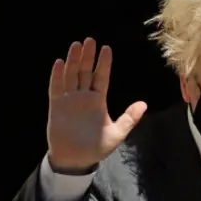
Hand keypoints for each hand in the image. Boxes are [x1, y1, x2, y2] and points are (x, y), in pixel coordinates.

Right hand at [47, 38, 146, 171]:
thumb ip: (129, 118)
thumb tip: (144, 104)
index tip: (106, 48)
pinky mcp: (57, 105)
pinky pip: (56, 87)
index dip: (103, 63)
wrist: (76, 160)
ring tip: (76, 45)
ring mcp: (69, 100)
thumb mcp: (117, 133)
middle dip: (87, 56)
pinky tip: (60, 63)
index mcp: (98, 101)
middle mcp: (83, 97)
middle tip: (90, 40)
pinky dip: (57, 76)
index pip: (101, 77)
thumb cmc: (96, 148)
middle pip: (85, 72)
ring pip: (71, 75)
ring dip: (73, 61)